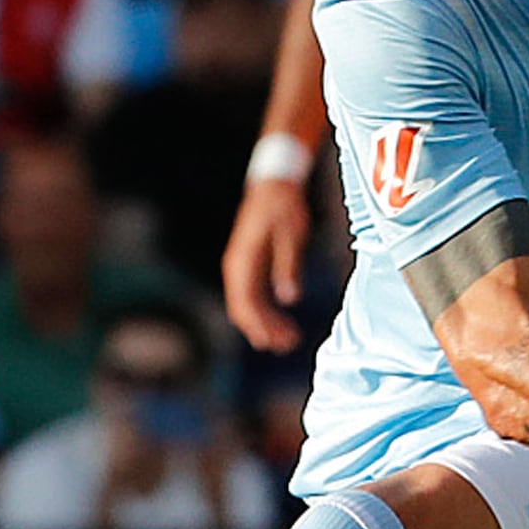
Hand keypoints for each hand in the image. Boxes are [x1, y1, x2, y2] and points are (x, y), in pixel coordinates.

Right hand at [220, 171, 312, 350]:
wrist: (274, 184)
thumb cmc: (284, 206)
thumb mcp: (292, 235)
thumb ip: (288, 267)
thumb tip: (289, 298)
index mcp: (243, 259)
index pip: (245, 301)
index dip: (260, 324)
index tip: (278, 341)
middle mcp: (236, 266)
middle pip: (243, 308)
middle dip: (264, 329)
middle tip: (288, 345)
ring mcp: (240, 266)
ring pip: (247, 304)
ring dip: (264, 323)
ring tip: (288, 338)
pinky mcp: (249, 265)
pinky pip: (251, 295)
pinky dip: (264, 310)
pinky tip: (279, 321)